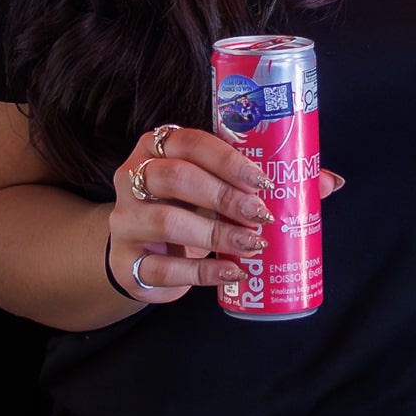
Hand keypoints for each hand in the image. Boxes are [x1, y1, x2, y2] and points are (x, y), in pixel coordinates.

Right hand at [103, 123, 272, 304]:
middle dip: (224, 196)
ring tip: (252, 244)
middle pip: (175, 177)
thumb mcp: (200, 190)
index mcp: (152, 150)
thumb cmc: (181, 213)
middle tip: (260, 214)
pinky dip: (204, 272)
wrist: (140, 258)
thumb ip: (229, 182)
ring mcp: (125, 223)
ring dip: (217, 234)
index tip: (261, 181)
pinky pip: (165, 268)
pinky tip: (232, 272)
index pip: (188, 142)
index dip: (227, 160)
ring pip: (168, 222)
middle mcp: (131, 181)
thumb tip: (290, 187)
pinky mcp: (126, 264)